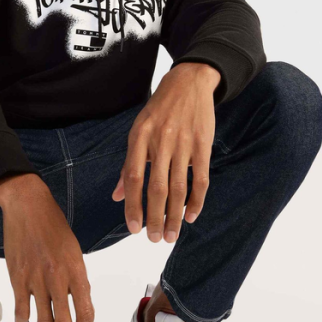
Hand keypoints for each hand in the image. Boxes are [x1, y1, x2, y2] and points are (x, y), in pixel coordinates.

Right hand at [0, 173, 94, 321]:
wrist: (28, 206)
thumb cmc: (53, 225)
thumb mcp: (73, 250)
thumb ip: (75, 276)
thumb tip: (75, 300)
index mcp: (77, 270)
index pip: (86, 312)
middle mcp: (58, 278)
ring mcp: (36, 279)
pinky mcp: (17, 277)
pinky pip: (21, 310)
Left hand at [111, 63, 219, 242]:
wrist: (188, 82)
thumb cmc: (159, 110)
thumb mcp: (138, 130)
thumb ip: (129, 164)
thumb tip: (118, 196)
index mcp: (140, 137)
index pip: (134, 177)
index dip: (133, 205)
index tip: (133, 228)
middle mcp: (161, 141)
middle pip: (157, 187)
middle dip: (155, 217)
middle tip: (154, 239)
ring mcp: (183, 143)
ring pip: (179, 187)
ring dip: (175, 214)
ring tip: (171, 235)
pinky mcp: (203, 144)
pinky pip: (201, 178)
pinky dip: (197, 200)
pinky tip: (191, 216)